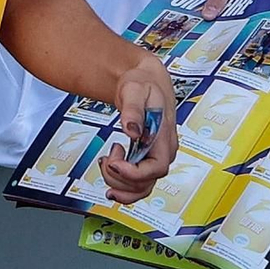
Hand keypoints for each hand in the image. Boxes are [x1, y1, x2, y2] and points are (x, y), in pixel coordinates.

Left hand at [97, 51, 177, 203]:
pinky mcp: (147, 158)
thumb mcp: (134, 90)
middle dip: (120, 177)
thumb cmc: (142, 83)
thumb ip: (133, 110)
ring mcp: (156, 156)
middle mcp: (164, 151)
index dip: (134, 172)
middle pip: (146, 182)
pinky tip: (110, 172)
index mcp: (164, 136)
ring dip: (120, 184)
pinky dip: (123, 185)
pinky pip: (139, 182)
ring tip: (105, 164)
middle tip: (106, 159)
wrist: (146, 80)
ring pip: (142, 187)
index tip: (114, 162)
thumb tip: (132, 130)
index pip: (156, 168)